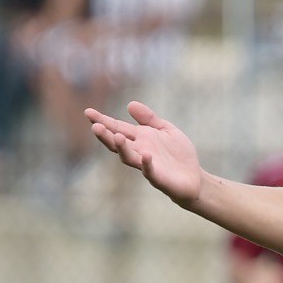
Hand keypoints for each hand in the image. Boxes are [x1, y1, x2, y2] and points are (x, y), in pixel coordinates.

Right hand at [85, 102, 203, 205]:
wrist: (194, 178)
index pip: (117, 128)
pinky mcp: (159, 178)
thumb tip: (130, 104)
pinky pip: (150, 171)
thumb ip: (149, 119)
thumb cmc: (178, 154)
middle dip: (106, 135)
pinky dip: (147, 164)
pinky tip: (146, 155)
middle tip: (95, 126)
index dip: (103, 121)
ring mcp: (147, 166)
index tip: (88, 112)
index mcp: (139, 139)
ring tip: (117, 136)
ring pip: (129, 158)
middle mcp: (139, 152)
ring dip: (122, 148)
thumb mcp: (166, 130)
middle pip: (117, 144)